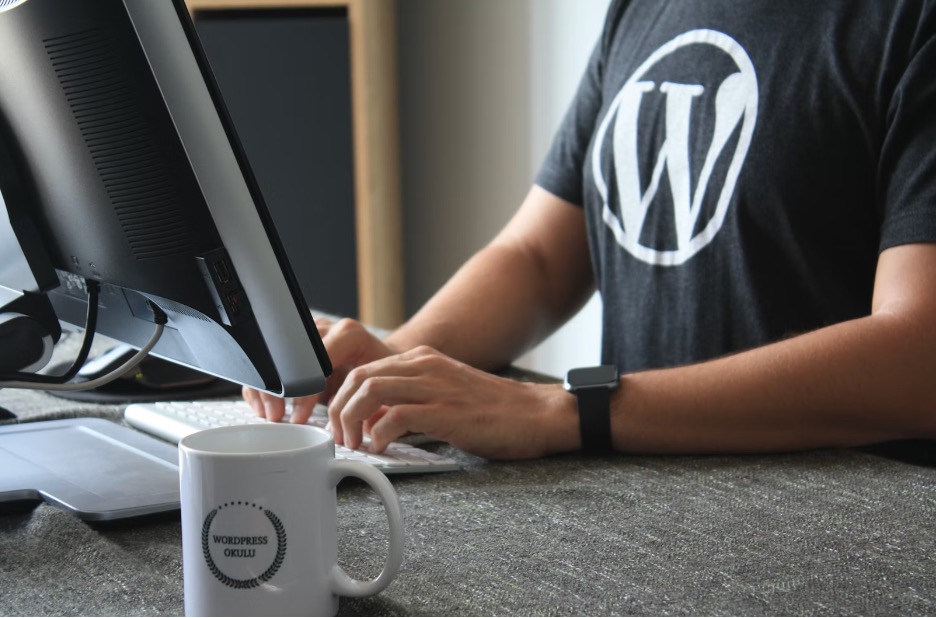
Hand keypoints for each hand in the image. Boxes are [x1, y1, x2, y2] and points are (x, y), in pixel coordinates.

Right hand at [243, 316, 397, 423]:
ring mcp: (308, 334)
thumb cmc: (385, 377)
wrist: (384, 363)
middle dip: (278, 390)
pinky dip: (265, 384)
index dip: (303, 392)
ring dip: (267, 387)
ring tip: (269, 414)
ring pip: (274, 356)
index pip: (315, 361)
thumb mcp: (379, 388)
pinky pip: (271, 361)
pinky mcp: (297, 344)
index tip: (299, 416)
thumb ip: (364, 402)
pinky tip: (264, 405)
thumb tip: (347, 429)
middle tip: (276, 416)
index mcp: (348, 335)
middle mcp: (326, 328)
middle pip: (288, 355)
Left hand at [327, 345, 578, 459]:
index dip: (342, 397)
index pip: (363, 368)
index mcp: (422, 360)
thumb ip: (409, 401)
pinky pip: (394, 416)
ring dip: (351, 420)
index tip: (339, 423)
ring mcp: (435, 386)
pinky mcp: (445, 411)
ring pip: (369, 390)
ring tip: (356, 444)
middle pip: (358, 376)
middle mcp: (425, 366)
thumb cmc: (494, 412)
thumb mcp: (444, 395)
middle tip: (341, 438)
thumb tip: (373, 422)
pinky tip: (382, 449)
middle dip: (338, 409)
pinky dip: (379, 435)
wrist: (537, 414)